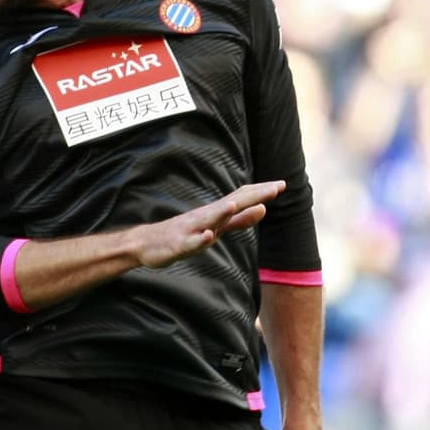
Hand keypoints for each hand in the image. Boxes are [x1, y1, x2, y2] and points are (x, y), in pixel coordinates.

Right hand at [134, 181, 283, 269]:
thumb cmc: (184, 234)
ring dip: (223, 212)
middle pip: (231, 204)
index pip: (241, 198)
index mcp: (215, 213)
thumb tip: (263, 209)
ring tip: (238, 204)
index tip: (282, 184)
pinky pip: (190, 242)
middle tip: (276, 188)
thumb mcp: (217, 228)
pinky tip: (209, 236)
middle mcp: (204, 216)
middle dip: (253, 196)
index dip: (261, 192)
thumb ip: (239, 220)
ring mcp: (191, 229)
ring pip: (209, 220)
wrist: (147, 244)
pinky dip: (200, 239)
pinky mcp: (178, 244)